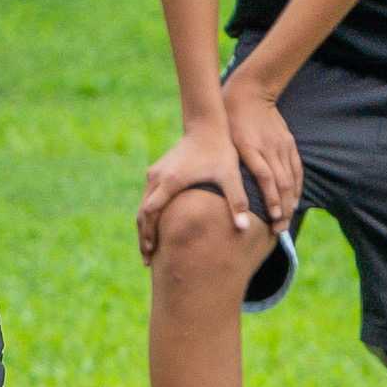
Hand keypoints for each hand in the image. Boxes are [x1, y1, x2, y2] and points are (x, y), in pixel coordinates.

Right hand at [136, 121, 255, 253]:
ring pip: (143, 206)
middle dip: (144, 237)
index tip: (151, 253)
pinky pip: (148, 198)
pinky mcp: (158, 172)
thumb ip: (237, 202)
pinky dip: (149, 216)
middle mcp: (157, 178)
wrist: (207, 126)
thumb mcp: (231, 177)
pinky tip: (157, 228)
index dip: (149, 234)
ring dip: (145, 228)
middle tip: (148, 260)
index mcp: (171, 182)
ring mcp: (155, 174)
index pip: (151, 212)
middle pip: (142, 213)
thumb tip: (244, 228)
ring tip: (150, 249)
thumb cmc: (220, 151)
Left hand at [220, 79, 304, 235]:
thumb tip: (223, 188)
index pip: (267, 179)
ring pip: (291, 178)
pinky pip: (297, 168)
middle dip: (283, 209)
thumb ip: (228, 163)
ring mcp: (281, 146)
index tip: (273, 219)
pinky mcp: (289, 143)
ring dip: (291, 202)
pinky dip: (297, 186)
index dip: (272, 201)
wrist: (250, 91)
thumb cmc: (230, 118)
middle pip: (282, 184)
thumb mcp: (225, 139)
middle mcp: (269, 148)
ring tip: (287, 220)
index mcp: (251, 148)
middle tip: (279, 230)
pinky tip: (295, 200)